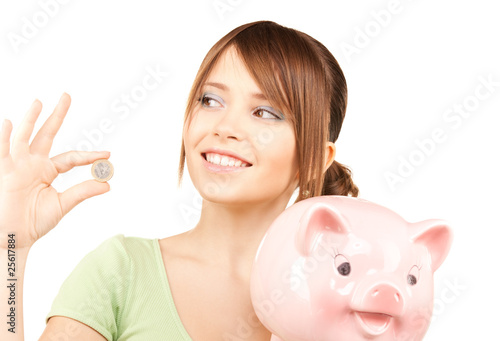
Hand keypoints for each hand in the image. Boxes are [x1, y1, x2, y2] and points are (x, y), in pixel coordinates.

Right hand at [0, 93, 110, 248]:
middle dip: (56, 115)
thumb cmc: (33, 223)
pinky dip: (4, 138)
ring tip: (39, 102)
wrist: (12, 238)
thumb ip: (82, 192)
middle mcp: (32, 163)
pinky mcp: (3, 171)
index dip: (90, 156)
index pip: (71, 157)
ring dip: (31, 119)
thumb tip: (108, 184)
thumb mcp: (63, 204)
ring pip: (25, 137)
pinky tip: (8, 123)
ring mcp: (17, 165)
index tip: (108, 156)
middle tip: (67, 96)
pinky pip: (3, 152)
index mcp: (47, 170)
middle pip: (46, 134)